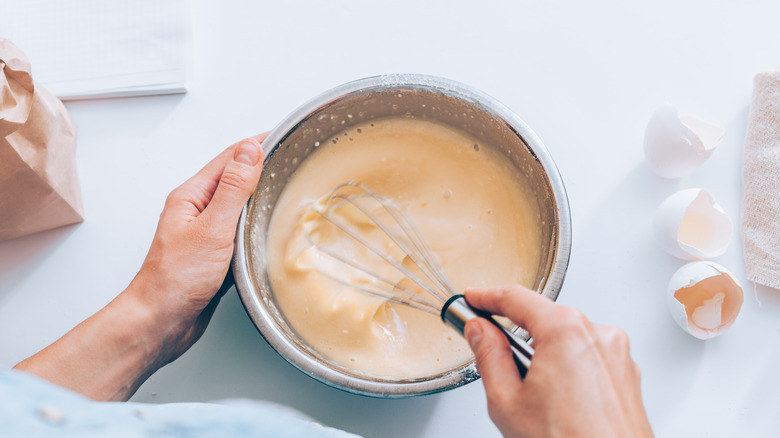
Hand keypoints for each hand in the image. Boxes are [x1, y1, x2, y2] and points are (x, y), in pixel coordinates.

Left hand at [127, 133, 265, 364]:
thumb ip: (233, 188)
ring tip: (286, 185)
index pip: (229, 158)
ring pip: (238, 205)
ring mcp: (205, 232)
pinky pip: (239, 229)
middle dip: (261, 164)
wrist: (160, 322)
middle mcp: (196, 210)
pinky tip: (269, 227)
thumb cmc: (176, 280)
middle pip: (234, 178)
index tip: (284, 135)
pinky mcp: (214, 254)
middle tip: (291, 156)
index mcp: (191, 196)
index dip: (257, 145)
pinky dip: (256, 223)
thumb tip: (250, 150)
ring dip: (260, 194)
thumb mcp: (212, 227)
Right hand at [463, 285, 652, 437]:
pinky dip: (569, 370)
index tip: (474, 298)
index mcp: (567, 331)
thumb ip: (488, 356)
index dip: (488, 296)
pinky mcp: (626, 374)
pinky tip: (559, 403)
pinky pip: (588, 358)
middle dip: (517, 334)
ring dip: (545, 356)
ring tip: (535, 397)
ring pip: (567, 339)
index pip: (517, 298)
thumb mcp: (507, 401)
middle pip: (544, 319)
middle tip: (492, 353)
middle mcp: (598, 334)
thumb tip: (480, 332)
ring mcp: (617, 354)